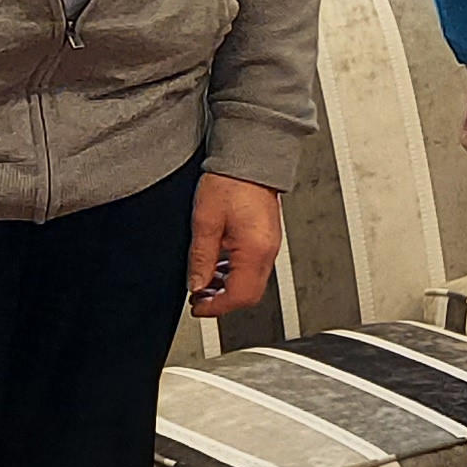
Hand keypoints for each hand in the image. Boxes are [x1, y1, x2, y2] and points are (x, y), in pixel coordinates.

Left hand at [187, 172, 284, 314]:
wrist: (249, 158)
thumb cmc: (230, 183)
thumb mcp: (205, 223)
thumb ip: (200, 259)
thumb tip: (196, 285)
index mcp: (254, 251)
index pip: (239, 296)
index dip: (215, 308)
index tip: (197, 308)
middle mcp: (267, 251)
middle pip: (249, 295)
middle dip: (222, 301)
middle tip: (199, 298)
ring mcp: (269, 245)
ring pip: (251, 282)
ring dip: (227, 288)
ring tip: (204, 281)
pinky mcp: (266, 238)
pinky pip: (253, 267)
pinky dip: (234, 273)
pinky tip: (218, 265)